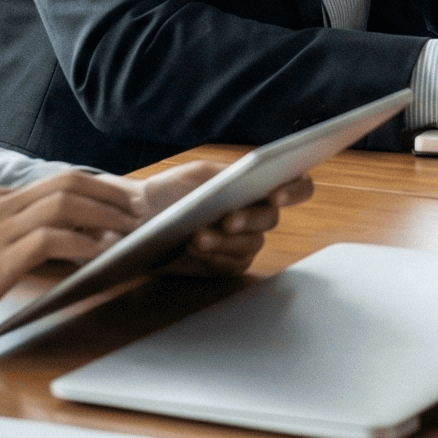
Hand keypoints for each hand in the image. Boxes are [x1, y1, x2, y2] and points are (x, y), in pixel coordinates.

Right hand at [0, 168, 146, 358]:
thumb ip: (16, 235)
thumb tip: (63, 240)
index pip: (58, 181)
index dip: (96, 189)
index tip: (121, 201)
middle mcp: (0, 205)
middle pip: (68, 183)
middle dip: (109, 194)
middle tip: (135, 211)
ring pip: (64, 203)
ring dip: (103, 214)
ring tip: (126, 230)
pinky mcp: (0, 257)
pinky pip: (51, 239)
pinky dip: (81, 243)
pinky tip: (98, 253)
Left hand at [137, 160, 311, 278]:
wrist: (140, 216)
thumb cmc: (172, 189)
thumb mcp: (200, 173)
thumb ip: (230, 173)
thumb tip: (253, 174)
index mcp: (257, 185)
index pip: (297, 185)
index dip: (295, 190)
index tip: (277, 194)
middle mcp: (256, 215)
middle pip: (271, 219)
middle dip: (250, 219)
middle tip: (228, 219)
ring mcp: (244, 242)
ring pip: (251, 244)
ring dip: (225, 240)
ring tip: (198, 236)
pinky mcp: (228, 265)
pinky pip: (232, 263)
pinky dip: (214, 256)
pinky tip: (194, 248)